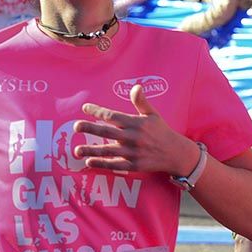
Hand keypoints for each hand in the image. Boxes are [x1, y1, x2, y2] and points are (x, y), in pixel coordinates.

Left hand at [73, 84, 195, 175]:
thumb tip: (136, 86)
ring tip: (76, 150)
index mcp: (135, 123)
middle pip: (106, 132)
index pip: (112, 116)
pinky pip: (114, 164)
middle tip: (75, 127)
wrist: (175, 153)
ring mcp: (132, 152)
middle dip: (89, 129)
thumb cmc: (161, 131)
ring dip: (91, 150)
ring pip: (107, 150)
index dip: (97, 111)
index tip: (85, 108)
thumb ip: (141, 101)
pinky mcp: (133, 165)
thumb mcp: (153, 114)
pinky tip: (89, 162)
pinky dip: (101, 164)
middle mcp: (132, 137)